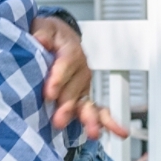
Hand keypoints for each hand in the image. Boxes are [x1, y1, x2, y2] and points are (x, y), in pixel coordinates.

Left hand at [32, 16, 128, 138]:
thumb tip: (41, 39)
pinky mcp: (83, 97)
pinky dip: (110, 123)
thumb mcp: (43, 27)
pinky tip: (120, 134)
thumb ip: (41, 33)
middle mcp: (81, 69)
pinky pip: (99, 111)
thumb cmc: (50, 35)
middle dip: (68, 105)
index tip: (49, 94)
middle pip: (76, 88)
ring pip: (88, 102)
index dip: (58, 79)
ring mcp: (84, 85)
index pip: (66, 64)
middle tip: (59, 119)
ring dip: (89, 118)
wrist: (59, 37)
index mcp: (71, 50)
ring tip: (93, 132)